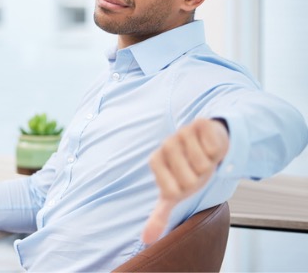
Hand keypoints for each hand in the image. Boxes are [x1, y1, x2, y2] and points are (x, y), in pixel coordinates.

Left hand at [142, 118, 228, 243]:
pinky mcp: (200, 123)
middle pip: (190, 178)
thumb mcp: (175, 194)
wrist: (208, 145)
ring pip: (203, 163)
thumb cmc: (189, 172)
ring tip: (204, 158)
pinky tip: (211, 145)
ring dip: (209, 165)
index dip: (186, 190)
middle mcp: (166, 145)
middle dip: (199, 178)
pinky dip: (217, 151)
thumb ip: (160, 215)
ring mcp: (182, 132)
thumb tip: (146, 240)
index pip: (173, 190)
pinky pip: (213, 147)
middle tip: (196, 169)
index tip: (184, 181)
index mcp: (156, 161)